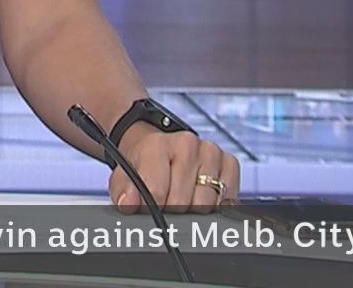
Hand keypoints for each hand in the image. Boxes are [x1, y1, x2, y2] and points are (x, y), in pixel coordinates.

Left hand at [109, 124, 241, 213]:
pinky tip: (199, 195)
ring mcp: (211, 152)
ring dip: (193, 208)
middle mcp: (188, 143)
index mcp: (157, 144)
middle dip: (172, 209)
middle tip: (165, 201)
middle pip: (183, 201)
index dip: (151, 208)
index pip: (157, 192)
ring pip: (207, 204)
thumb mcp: (123, 176)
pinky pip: (227, 199)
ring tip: (181, 196)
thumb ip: (122, 190)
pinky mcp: (230, 162)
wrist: (157, 147)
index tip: (148, 206)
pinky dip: (214, 205)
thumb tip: (128, 203)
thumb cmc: (142, 164)